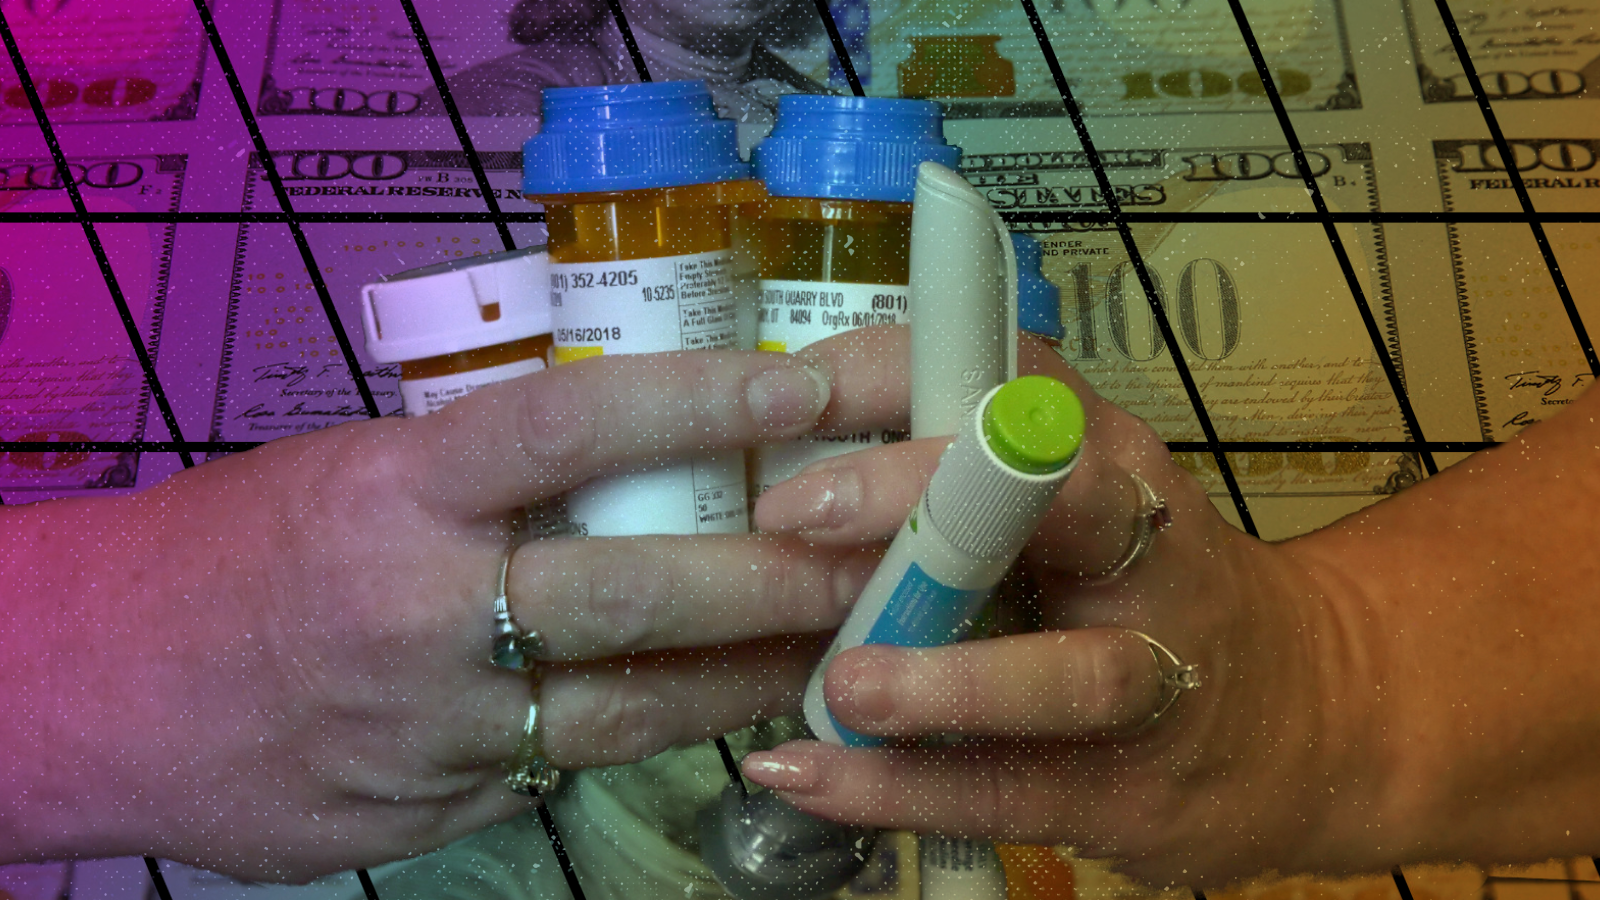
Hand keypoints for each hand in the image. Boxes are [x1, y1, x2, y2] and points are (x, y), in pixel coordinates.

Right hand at [16, 350, 880, 881]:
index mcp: (397, 492)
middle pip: (632, 592)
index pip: (566, 426)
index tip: (802, 392)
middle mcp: (423, 609)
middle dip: (768, 576)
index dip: (695, 403)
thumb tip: (635, 454)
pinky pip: (572, 766)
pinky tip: (728, 710)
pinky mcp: (434, 811)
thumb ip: (484, 477)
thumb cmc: (232, 553)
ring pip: (630, 705)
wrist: (94, 693)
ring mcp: (432, 727)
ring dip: (750, 673)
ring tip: (842, 643)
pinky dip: (657, 734)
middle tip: (872, 552)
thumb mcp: (352, 474)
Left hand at [741, 326, 1398, 888]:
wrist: (1303, 715)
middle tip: (796, 516)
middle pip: (1055, 497)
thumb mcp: (1069, 504)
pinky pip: (1010, 789)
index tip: (778, 394)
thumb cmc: (1134, 587)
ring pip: (1065, 674)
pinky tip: (808, 773)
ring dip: (947, 678)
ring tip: (844, 686)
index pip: (1006, 377)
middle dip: (922, 494)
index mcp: (1107, 453)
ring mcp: (1149, 673)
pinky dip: (901, 788)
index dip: (891, 375)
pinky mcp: (1128, 787)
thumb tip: (768, 461)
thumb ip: (953, 476)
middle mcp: (1144, 545)